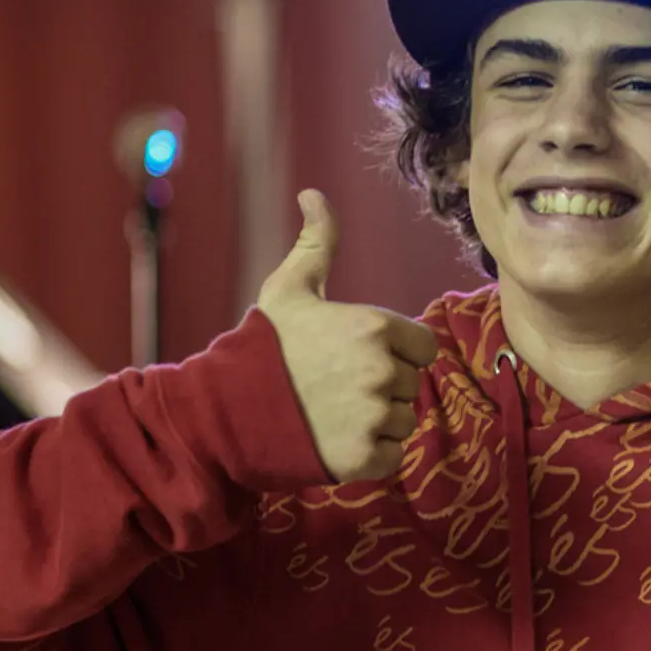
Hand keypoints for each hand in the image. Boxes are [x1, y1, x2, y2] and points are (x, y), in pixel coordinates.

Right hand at [258, 190, 437, 481]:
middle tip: (339, 386)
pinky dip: (371, 454)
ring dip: (378, 420)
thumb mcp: (289, 287)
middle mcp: (383, 370)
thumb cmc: (263, 346)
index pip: (423, 347)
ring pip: (404, 420)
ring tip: (334, 412)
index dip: (396, 352)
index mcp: (376, 327)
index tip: (358, 356)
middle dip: (384, 386)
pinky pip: (393, 455)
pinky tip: (336, 438)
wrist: (227, 410)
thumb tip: (313, 194)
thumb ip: (317, 242)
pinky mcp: (366, 457)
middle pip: (413, 384)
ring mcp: (375, 415)